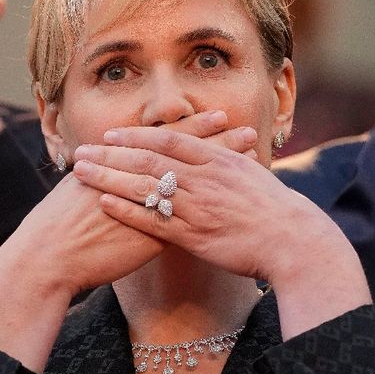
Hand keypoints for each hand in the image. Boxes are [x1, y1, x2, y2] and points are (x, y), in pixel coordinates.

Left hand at [71, 121, 350, 292]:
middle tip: (82, 149)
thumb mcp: (252, 175)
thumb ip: (228, 160)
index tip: (110, 134)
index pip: (168, 140)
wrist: (293, 240)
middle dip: (111, 152)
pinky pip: (153, 220)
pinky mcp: (194, 235)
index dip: (136, 135)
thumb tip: (220, 148)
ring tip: (81, 172)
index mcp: (217, 160)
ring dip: (109, 177)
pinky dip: (128, 210)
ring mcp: (197, 206)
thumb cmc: (276, 211)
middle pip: (148, 159)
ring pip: (145, 186)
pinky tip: (104, 203)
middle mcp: (204, 178)